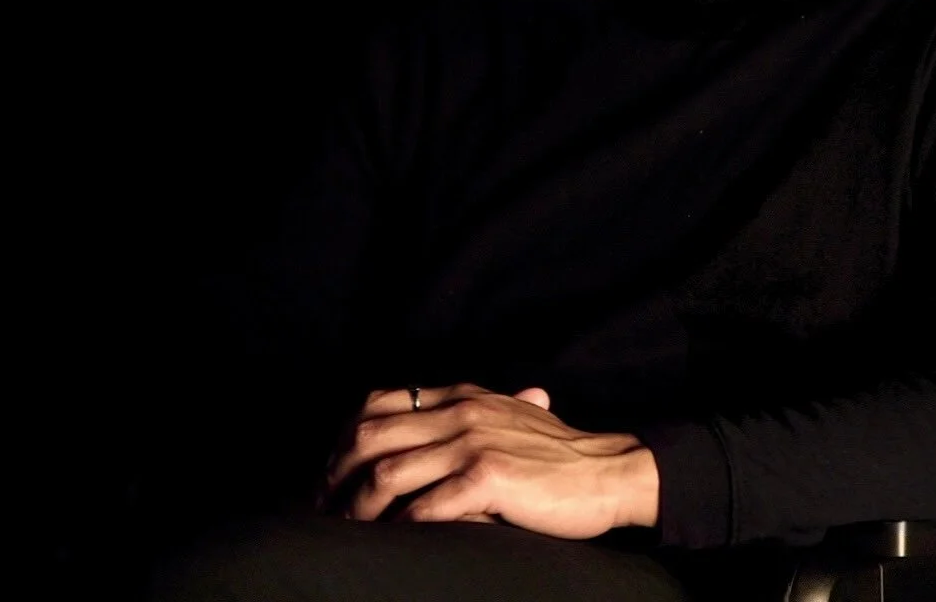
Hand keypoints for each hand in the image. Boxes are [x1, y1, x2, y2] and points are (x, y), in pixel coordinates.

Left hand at [318, 382, 658, 538]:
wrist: (610, 471)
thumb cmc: (562, 455)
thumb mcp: (513, 417)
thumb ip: (476, 415)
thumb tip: (439, 424)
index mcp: (462, 395)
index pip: (379, 402)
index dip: (344, 437)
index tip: (332, 471)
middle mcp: (460, 412)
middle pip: (370, 435)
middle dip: (335, 473)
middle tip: (325, 506)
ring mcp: (472, 443)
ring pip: (388, 472)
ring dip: (358, 506)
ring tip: (349, 530)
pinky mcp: (487, 479)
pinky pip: (424, 505)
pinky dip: (399, 525)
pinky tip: (392, 540)